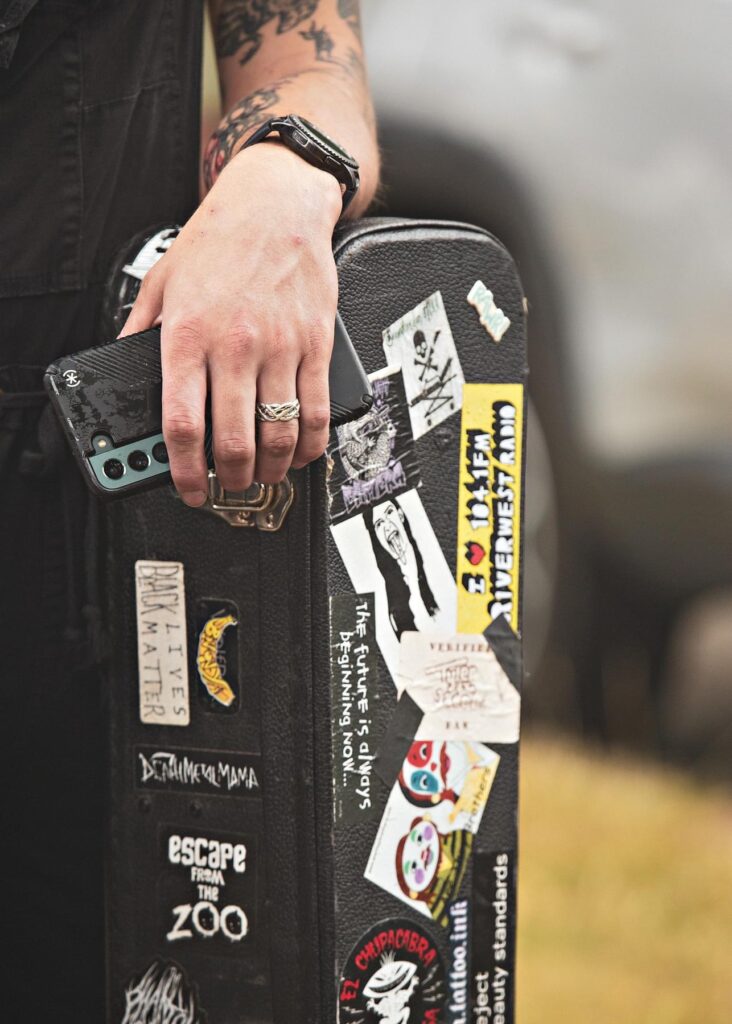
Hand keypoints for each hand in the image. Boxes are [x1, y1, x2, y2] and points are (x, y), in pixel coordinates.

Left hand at [119, 143, 342, 505]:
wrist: (277, 202)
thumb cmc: (220, 238)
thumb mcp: (162, 280)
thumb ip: (139, 329)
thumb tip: (124, 365)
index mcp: (189, 335)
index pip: (183, 423)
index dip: (184, 470)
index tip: (189, 488)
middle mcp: (235, 345)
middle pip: (234, 440)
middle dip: (231, 479)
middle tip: (228, 485)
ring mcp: (281, 346)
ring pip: (279, 433)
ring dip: (272, 468)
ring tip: (264, 475)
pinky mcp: (316, 344)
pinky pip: (317, 409)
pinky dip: (311, 443)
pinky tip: (302, 452)